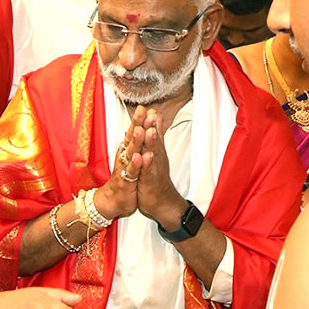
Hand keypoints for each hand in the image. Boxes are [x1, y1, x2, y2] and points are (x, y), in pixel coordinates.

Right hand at [96, 107, 146, 219]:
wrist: (113, 200)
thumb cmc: (124, 178)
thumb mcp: (131, 158)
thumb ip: (135, 142)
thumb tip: (138, 127)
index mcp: (126, 150)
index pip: (133, 132)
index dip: (138, 120)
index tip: (144, 107)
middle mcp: (124, 156)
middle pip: (130, 138)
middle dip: (136, 124)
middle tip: (141, 111)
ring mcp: (125, 168)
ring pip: (130, 152)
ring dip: (136, 141)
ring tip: (142, 130)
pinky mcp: (126, 181)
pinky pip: (132, 171)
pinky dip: (136, 164)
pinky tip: (141, 157)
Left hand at [136, 109, 185, 223]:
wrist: (164, 201)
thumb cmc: (156, 178)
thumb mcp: (155, 154)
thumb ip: (156, 136)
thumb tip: (156, 119)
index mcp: (155, 150)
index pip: (151, 132)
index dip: (147, 120)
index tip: (144, 106)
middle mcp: (156, 157)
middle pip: (152, 139)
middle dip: (149, 125)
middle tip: (147, 111)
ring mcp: (154, 168)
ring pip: (152, 153)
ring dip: (150, 141)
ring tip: (148, 129)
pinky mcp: (151, 180)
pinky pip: (149, 171)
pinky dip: (148, 163)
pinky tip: (146, 156)